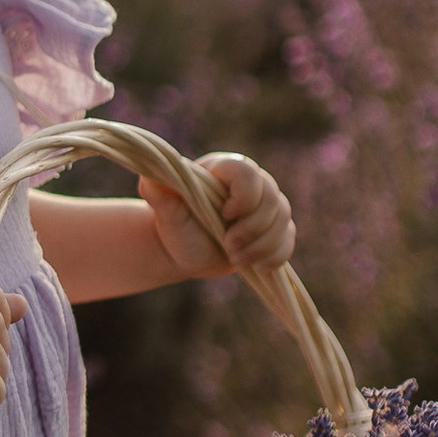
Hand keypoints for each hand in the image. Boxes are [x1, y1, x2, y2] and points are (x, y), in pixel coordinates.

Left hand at [139, 152, 296, 282]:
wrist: (184, 248)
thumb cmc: (174, 224)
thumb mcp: (165, 211)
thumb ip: (158, 192)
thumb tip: (149, 179)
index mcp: (225, 169)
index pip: (247, 173)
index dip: (242, 197)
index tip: (224, 215)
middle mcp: (252, 183)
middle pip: (273, 199)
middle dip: (252, 229)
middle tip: (228, 246)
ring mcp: (267, 207)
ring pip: (283, 221)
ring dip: (262, 246)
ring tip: (235, 258)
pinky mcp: (275, 230)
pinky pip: (288, 240)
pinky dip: (275, 256)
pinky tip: (257, 267)